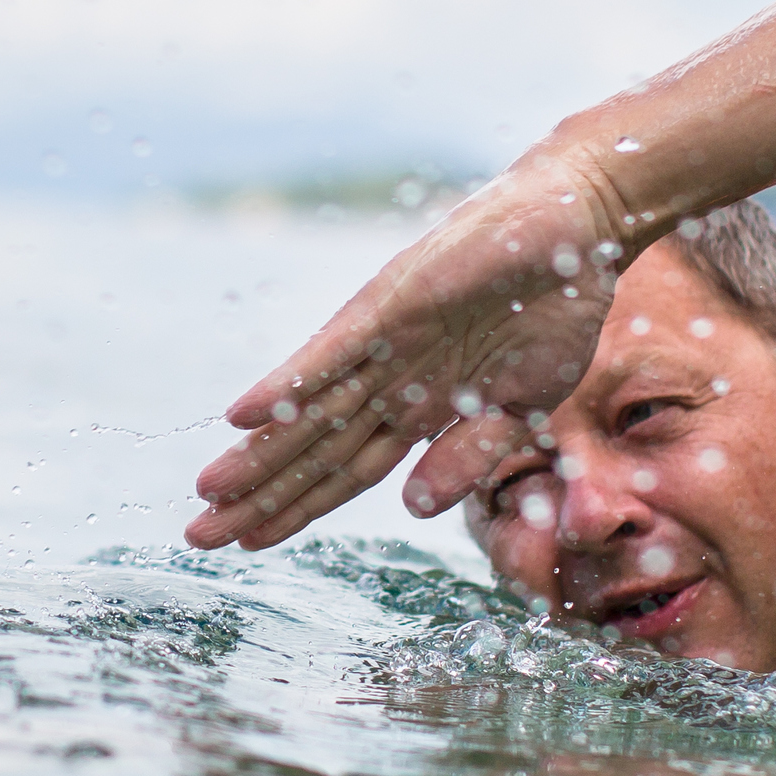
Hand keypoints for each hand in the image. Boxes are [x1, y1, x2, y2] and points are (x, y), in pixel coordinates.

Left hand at [186, 155, 629, 549]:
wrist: (576, 233)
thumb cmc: (551, 313)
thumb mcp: (521, 407)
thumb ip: (470, 456)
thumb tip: (413, 509)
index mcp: (421, 409)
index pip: (345, 471)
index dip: (297, 507)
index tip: (249, 542)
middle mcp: (390, 380)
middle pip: (314, 451)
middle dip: (260, 495)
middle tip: (199, 535)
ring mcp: (386, 344)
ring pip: (311, 411)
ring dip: (259, 452)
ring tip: (208, 492)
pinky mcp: (391, 306)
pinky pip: (331, 353)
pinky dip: (289, 384)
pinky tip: (242, 415)